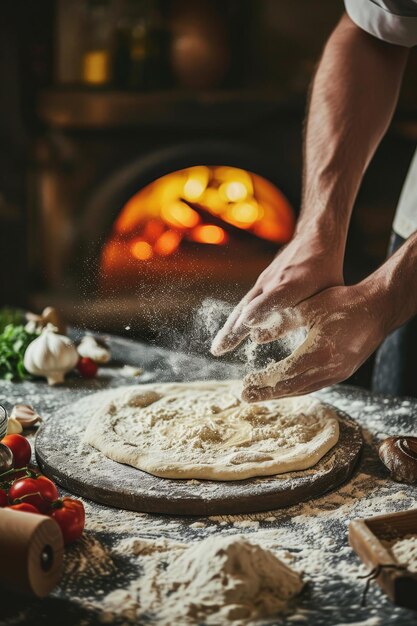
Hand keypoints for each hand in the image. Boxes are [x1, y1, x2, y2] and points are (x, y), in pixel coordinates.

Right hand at [211, 232, 342, 355]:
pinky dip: (234, 321)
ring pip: (243, 307)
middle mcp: (275, 282)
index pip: (276, 297)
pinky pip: (245, 304)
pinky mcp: (260, 283)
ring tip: (218, 349)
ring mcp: (264, 282)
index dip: (262, 309)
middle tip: (220, 350)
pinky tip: (227, 335)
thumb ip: (318, 312)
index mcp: (295, 283)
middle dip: (236, 329)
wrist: (315, 237)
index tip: (249, 323)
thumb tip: (313, 343)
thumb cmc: (327, 269)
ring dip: (229, 329)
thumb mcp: (330, 290)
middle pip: (251, 306)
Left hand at [242, 283, 385, 401]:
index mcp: (319, 353)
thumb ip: (282, 322)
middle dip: (267, 393)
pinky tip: (285, 386)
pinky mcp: (342, 372)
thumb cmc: (344, 303)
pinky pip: (314, 385)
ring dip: (281, 393)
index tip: (246, 383)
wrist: (378, 309)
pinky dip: (296, 387)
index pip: (285, 373)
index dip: (264, 380)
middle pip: (292, 387)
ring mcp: (337, 374)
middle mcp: (329, 369)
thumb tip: (255, 335)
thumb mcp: (309, 307)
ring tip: (260, 395)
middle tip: (246, 397)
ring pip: (303, 388)